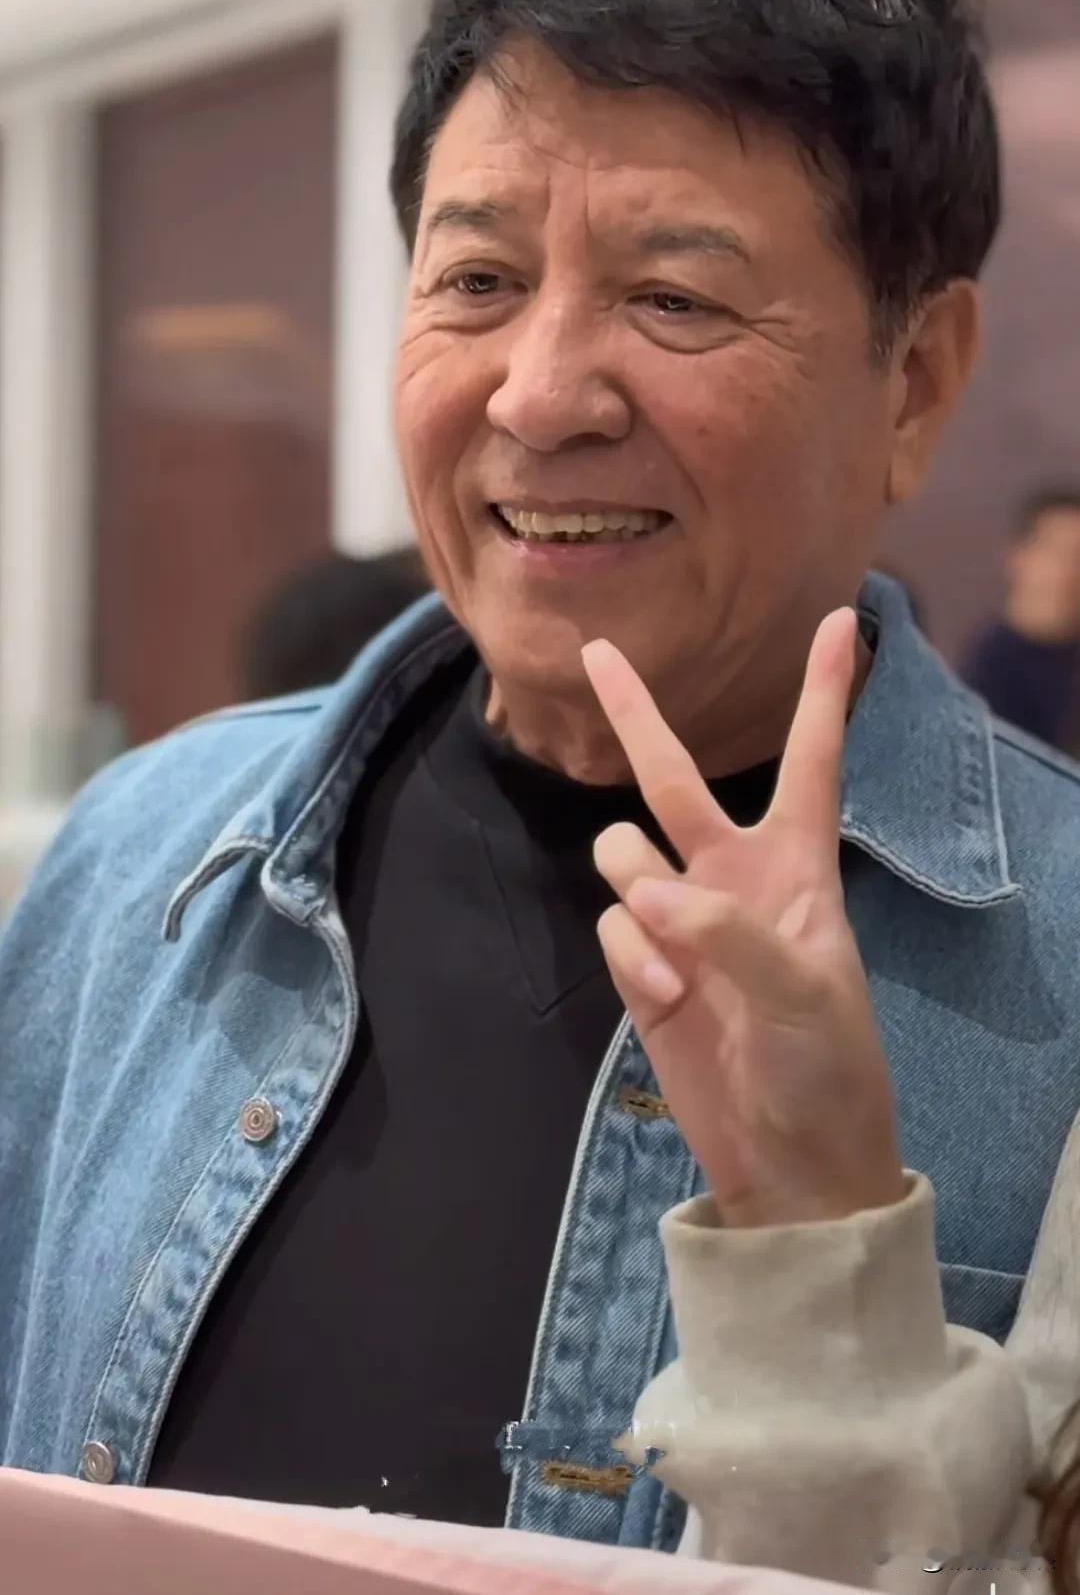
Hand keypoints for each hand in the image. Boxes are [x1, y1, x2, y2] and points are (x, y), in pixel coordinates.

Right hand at [581, 609, 904, 1228]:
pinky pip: (610, 924)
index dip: (825, 693)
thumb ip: (729, 932)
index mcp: (798, 867)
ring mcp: (682, 921)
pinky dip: (629, 959)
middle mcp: (733, 877)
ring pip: (622, 854)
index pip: (812, 761)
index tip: (846, 622)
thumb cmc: (828, 1068)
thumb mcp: (805, 994)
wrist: (788, 1160)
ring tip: (674, 963)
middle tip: (596, 650)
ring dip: (636, 894)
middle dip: (636, 714)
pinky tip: (665, 1003)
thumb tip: (647, 895)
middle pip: (674, 777)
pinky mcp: (643, 966)